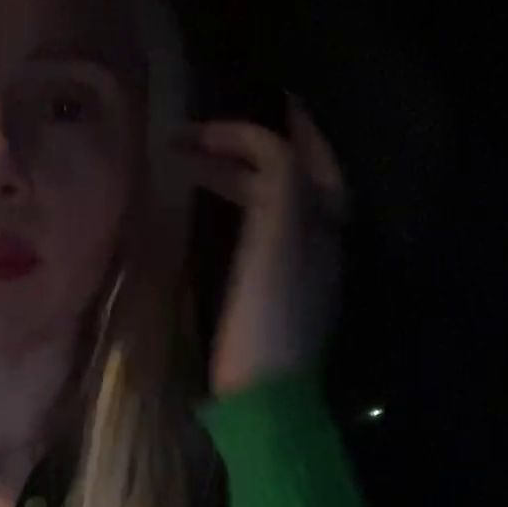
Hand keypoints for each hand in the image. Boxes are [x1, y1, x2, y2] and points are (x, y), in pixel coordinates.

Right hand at [168, 92, 351, 396]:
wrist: (264, 398)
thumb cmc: (269, 318)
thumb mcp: (279, 236)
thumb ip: (280, 177)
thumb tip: (264, 137)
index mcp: (324, 221)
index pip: (303, 152)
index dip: (271, 123)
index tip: (226, 108)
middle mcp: (317, 238)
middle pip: (287, 175)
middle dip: (243, 148)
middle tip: (192, 135)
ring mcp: (295, 268)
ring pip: (268, 203)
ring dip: (231, 177)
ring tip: (183, 167)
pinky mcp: (270, 294)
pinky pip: (254, 233)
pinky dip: (229, 210)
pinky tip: (199, 214)